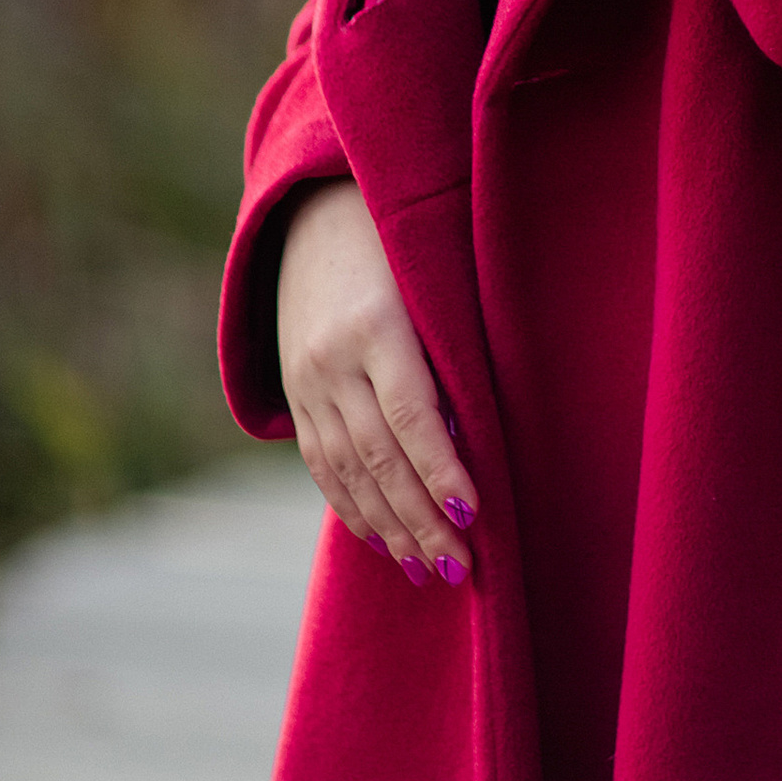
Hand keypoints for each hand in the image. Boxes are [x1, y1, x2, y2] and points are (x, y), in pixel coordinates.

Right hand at [275, 177, 479, 587]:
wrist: (314, 211)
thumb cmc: (404, 239)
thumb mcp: (431, 279)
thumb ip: (453, 347)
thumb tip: (487, 433)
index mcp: (376, 323)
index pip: (412, 413)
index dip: (441, 469)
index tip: (473, 514)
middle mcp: (332, 358)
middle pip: (379, 455)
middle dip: (421, 518)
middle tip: (460, 567)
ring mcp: (305, 379)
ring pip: (347, 470)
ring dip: (389, 527)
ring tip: (427, 569)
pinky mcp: (294, 392)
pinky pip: (320, 463)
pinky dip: (352, 506)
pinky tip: (382, 539)